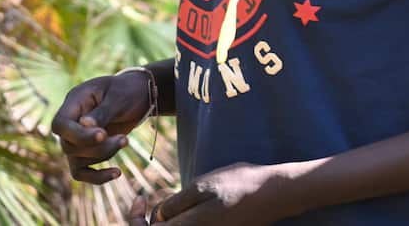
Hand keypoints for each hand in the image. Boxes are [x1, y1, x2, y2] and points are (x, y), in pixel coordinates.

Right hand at [50, 71, 152, 183]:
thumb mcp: (119, 97)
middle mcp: (71, 122)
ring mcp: (77, 138)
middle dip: (98, 147)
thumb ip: (102, 111)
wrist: (140, 95)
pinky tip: (117, 173)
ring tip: (126, 141)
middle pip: (69, 146)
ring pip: (77, 160)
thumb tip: (84, 125)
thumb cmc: (128, 91)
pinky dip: (97, 177)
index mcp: (74, 101)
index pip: (60, 125)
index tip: (103, 135)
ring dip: (104, 154)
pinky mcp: (87, 152)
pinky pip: (81, 172)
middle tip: (124, 139)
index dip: (78, 135)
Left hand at [146, 162, 286, 224]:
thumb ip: (175, 205)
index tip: (139, 198)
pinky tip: (182, 207)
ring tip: (164, 201)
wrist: (274, 194)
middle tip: (143, 200)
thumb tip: (156, 217)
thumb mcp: (203, 187)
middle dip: (145, 222)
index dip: (134, 218)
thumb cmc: (240, 186)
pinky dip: (178, 223)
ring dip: (162, 223)